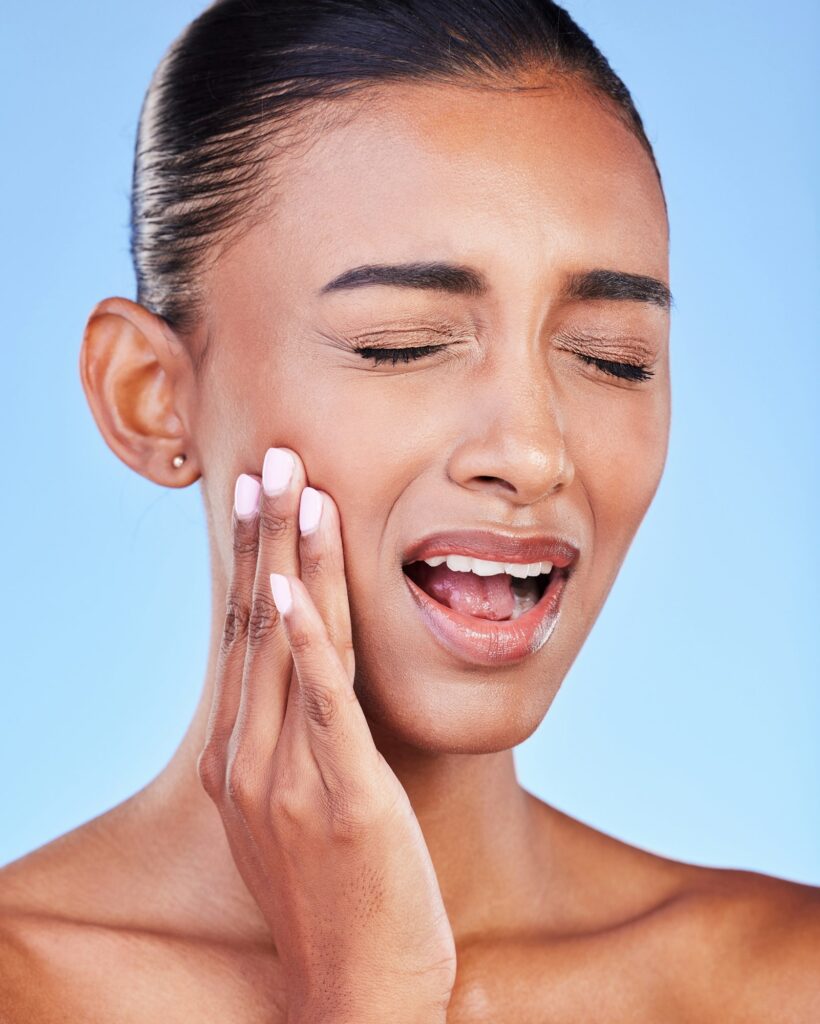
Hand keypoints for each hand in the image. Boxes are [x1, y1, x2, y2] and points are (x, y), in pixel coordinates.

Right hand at [197, 448, 456, 1023]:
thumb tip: (322, 685)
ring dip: (290, 560)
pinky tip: (293, 587)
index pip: (246, 637)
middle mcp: (252, 759)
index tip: (260, 498)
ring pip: (286, 646)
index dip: (252, 562)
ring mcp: (289, 779)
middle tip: (273, 460)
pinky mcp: (342, 798)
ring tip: (294, 487)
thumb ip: (304, 746)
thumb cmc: (342, 905)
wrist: (355, 1001)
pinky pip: (320, 704)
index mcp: (242, 760)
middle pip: (256, 624)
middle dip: (265, 536)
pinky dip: (305, 640)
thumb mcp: (304, 816)